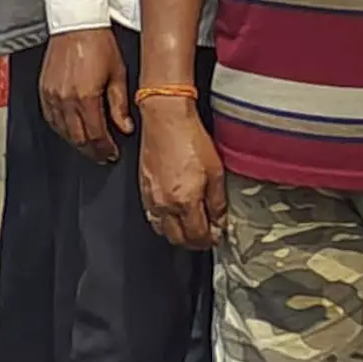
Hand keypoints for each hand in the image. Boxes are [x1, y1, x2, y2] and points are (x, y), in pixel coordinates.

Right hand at [41, 28, 132, 162]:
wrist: (76, 23)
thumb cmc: (99, 43)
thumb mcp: (118, 74)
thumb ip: (120, 105)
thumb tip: (125, 127)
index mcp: (86, 96)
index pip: (95, 134)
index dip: (105, 148)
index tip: (112, 153)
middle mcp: (66, 98)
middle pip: (78, 138)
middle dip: (92, 151)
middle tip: (102, 155)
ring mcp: (52, 95)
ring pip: (63, 131)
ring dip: (77, 142)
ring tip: (89, 146)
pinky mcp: (43, 89)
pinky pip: (51, 118)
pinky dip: (62, 129)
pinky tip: (71, 131)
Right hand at [137, 101, 223, 248]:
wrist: (166, 119)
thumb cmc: (190, 138)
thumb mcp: (215, 171)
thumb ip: (217, 201)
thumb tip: (219, 220)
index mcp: (184, 201)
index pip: (197, 236)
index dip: (210, 239)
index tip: (216, 235)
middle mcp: (165, 204)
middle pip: (178, 239)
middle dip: (193, 241)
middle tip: (205, 234)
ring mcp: (151, 198)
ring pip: (162, 230)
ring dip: (177, 232)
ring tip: (190, 224)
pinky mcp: (143, 188)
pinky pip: (152, 215)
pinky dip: (163, 221)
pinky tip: (173, 212)